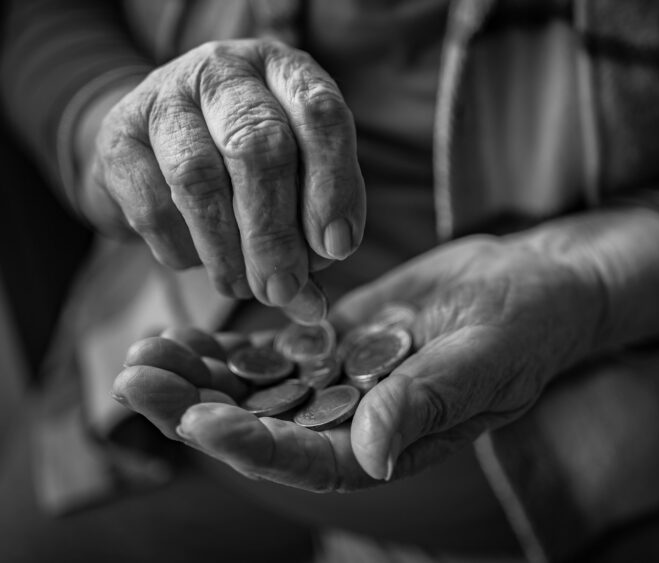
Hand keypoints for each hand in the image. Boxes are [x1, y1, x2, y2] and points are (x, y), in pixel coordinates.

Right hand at [78, 39, 364, 303]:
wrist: (155, 142)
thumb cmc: (242, 167)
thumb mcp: (290, 183)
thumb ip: (308, 239)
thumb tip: (313, 311)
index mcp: (284, 71)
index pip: (320, 114)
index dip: (333, 184)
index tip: (337, 248)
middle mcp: (225, 71)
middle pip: (258, 146)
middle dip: (275, 232)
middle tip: (283, 288)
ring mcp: (165, 94)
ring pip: (199, 176)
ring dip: (227, 249)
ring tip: (245, 289)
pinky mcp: (118, 134)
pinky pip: (152, 203)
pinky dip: (184, 249)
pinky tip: (201, 263)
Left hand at [114, 231, 605, 490]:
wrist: (527, 285)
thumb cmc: (525, 326)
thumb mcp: (487, 358)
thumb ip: (431, 400)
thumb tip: (372, 452)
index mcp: (391, 441)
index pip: (311, 459)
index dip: (253, 444)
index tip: (199, 420)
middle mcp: (354, 421)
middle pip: (262, 427)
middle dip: (195, 408)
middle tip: (135, 380)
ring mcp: (338, 381)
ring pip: (253, 390)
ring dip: (196, 376)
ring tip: (141, 355)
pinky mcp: (331, 343)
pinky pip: (268, 352)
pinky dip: (224, 347)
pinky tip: (179, 333)